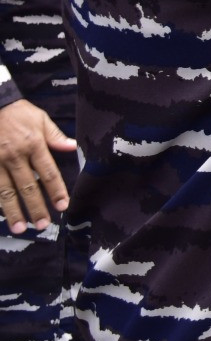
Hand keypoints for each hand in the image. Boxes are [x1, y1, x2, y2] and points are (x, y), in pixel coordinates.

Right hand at [0, 99, 73, 232]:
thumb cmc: (17, 112)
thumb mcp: (40, 119)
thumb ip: (55, 136)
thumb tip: (73, 147)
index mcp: (33, 144)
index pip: (48, 173)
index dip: (56, 191)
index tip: (62, 206)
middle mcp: (15, 156)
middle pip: (27, 187)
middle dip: (35, 208)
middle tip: (42, 226)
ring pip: (5, 192)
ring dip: (13, 212)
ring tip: (20, 228)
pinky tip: (0, 214)